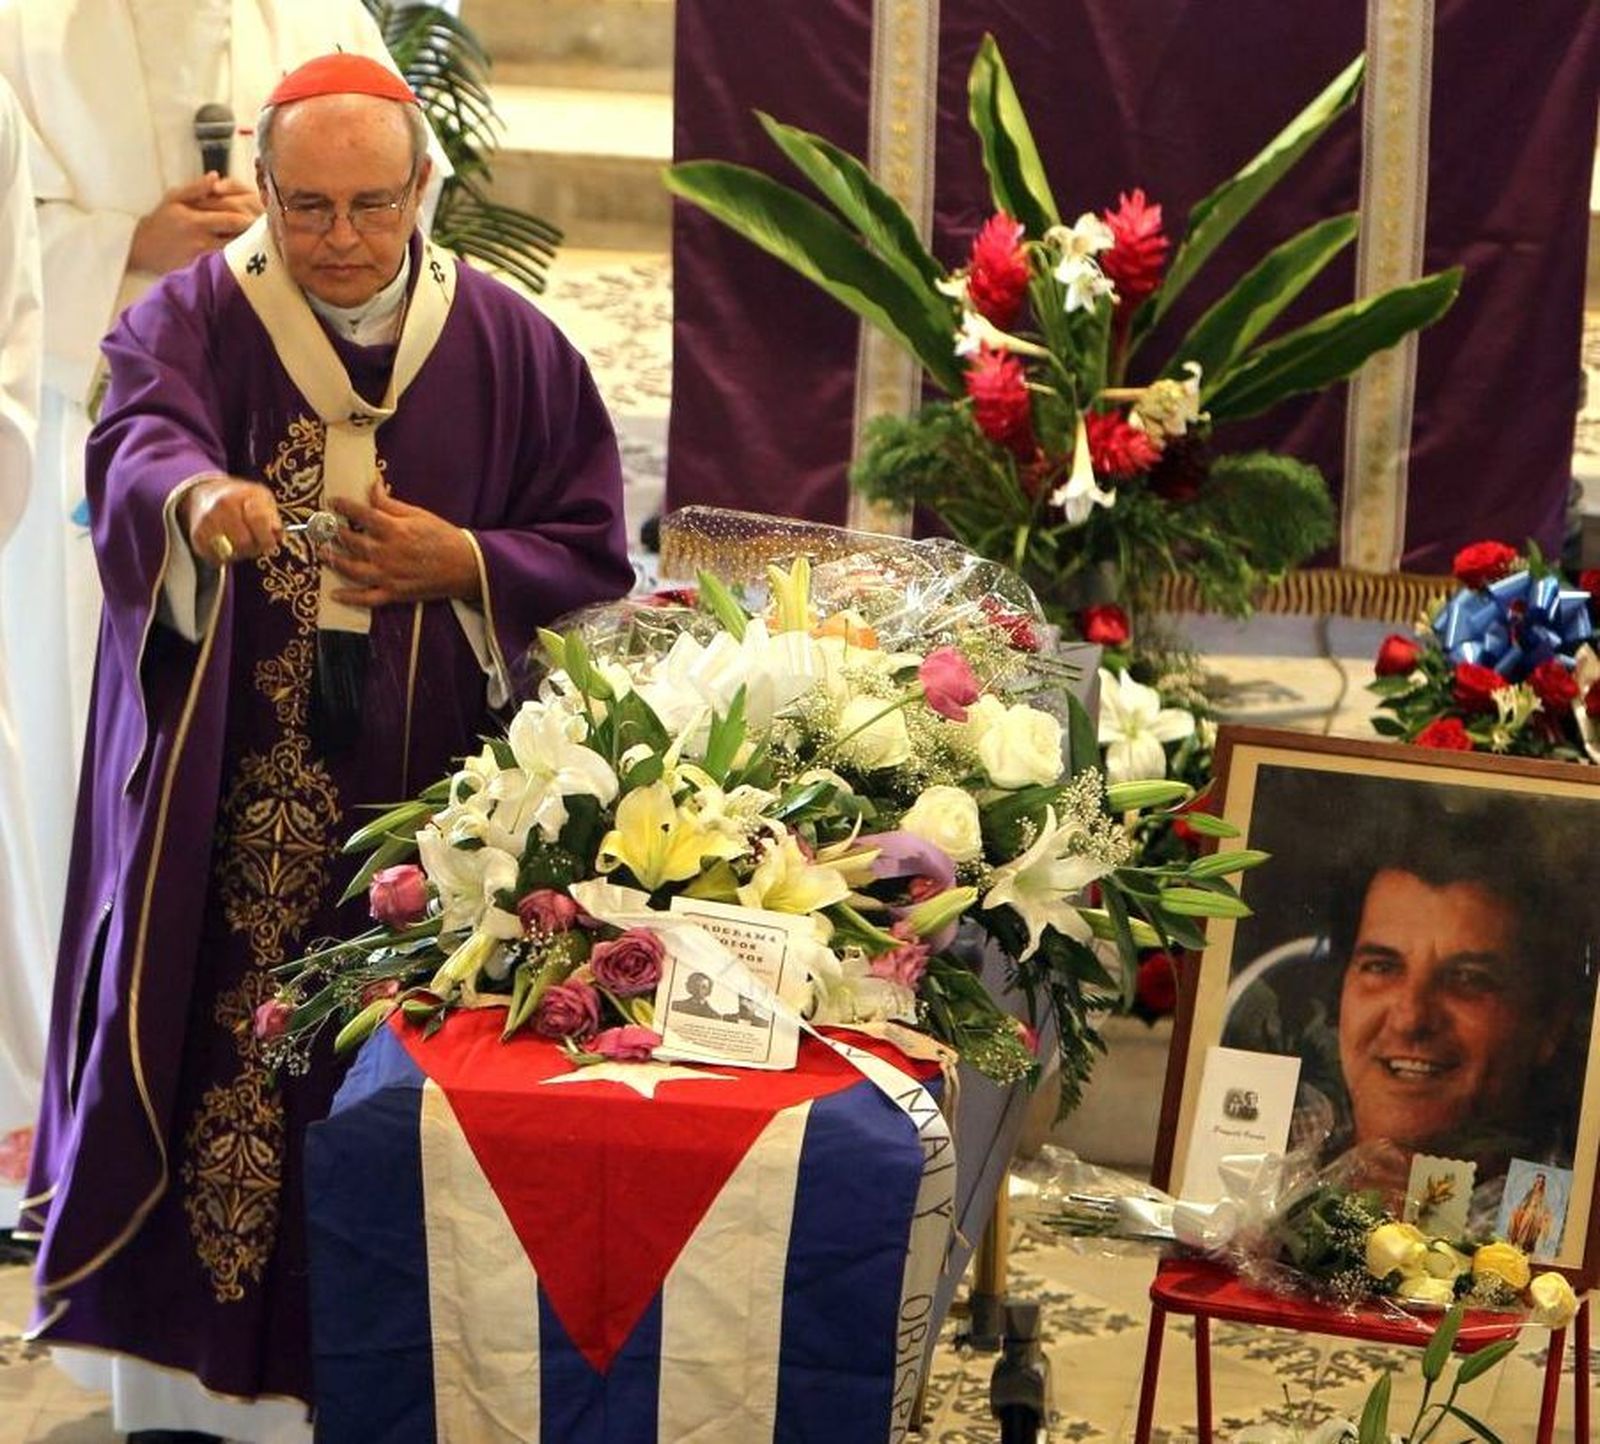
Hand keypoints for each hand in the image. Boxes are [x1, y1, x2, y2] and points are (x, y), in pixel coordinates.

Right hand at [130, 175, 261, 273]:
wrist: (140, 248)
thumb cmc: (160, 221)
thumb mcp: (173, 198)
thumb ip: (196, 188)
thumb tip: (216, 176)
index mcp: (195, 219)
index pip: (232, 218)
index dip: (252, 218)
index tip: (265, 218)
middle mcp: (200, 240)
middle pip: (239, 239)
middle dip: (258, 236)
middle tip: (275, 235)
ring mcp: (201, 259)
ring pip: (236, 257)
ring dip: (253, 253)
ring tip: (268, 249)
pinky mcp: (201, 273)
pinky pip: (226, 271)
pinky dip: (241, 267)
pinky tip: (251, 264)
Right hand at [179, 476, 282, 563]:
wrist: (206, 494)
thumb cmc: (242, 499)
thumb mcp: (263, 499)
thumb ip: (273, 517)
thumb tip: (276, 535)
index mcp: (243, 495)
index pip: (260, 520)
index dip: (268, 536)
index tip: (269, 539)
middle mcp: (222, 507)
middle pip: (245, 543)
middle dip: (255, 547)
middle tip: (254, 541)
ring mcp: (207, 522)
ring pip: (232, 554)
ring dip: (241, 554)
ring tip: (241, 541)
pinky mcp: (197, 537)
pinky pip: (218, 559)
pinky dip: (226, 557)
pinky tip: (227, 545)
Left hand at [323, 483, 480, 606]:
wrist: (466, 566)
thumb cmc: (443, 537)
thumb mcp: (418, 514)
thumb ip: (391, 503)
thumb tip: (373, 485)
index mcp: (394, 530)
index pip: (360, 514)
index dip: (343, 506)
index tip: (332, 501)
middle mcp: (386, 553)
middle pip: (351, 541)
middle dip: (333, 532)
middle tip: (321, 526)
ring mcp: (388, 575)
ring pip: (352, 569)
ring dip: (334, 560)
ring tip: (322, 553)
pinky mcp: (394, 594)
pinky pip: (367, 598)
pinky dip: (350, 597)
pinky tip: (335, 593)